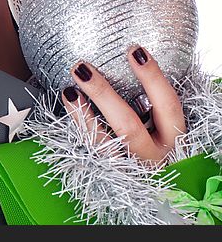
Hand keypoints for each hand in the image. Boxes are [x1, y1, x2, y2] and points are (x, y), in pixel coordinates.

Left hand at [60, 45, 185, 164]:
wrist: (150, 191)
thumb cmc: (155, 140)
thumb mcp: (162, 123)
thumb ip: (153, 98)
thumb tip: (135, 54)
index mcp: (173, 138)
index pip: (167, 105)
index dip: (153, 77)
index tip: (134, 50)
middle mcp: (153, 156)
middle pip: (128, 126)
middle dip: (103, 94)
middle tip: (82, 67)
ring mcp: (130, 168)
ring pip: (104, 144)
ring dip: (82, 114)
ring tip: (69, 90)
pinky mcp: (109, 173)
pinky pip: (91, 151)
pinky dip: (78, 127)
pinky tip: (69, 106)